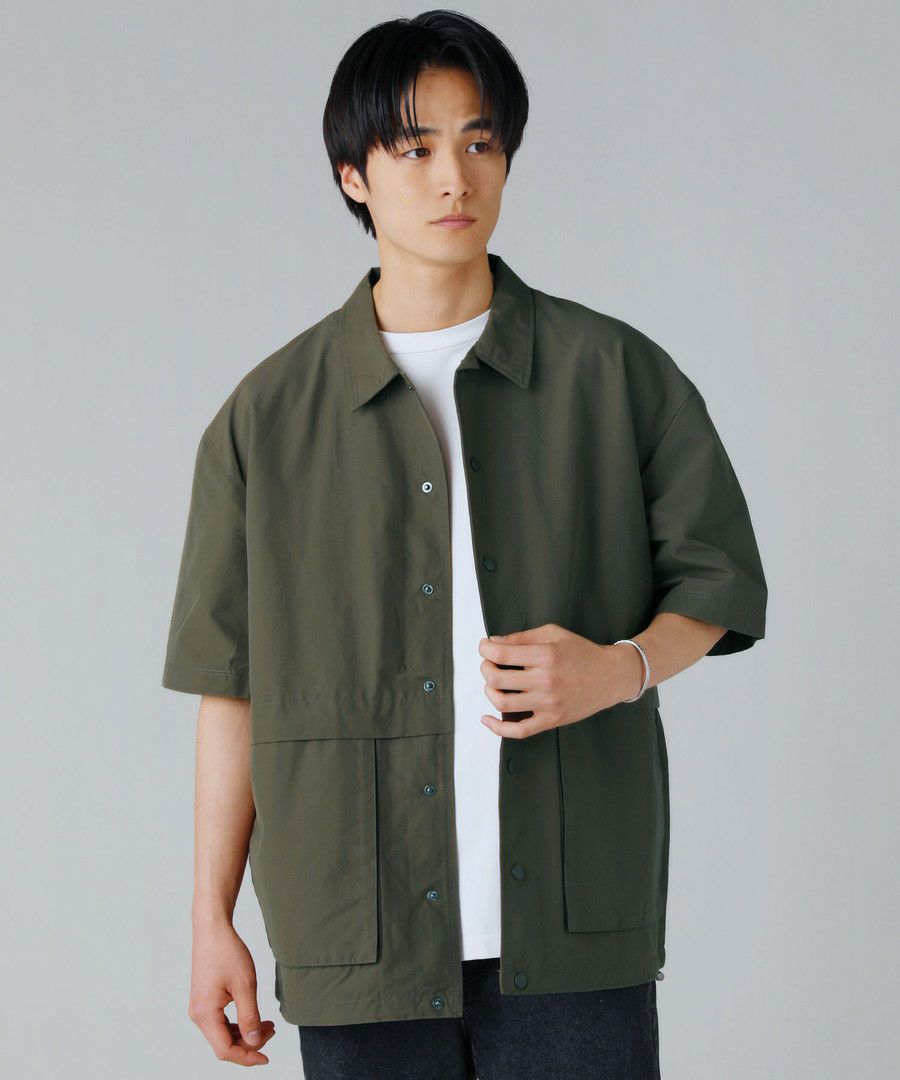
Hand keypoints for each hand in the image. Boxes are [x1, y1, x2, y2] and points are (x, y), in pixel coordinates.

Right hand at [188, 920, 275, 1064]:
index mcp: (205, 1014)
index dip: (247, 1057)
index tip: (266, 1057)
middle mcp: (199, 1015)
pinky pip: (220, 1022)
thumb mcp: (245, 985)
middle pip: (224, 1044)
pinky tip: (254, 1017)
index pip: (225, 1050)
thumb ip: (250, 1017)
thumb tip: (255, 1042)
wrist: (212, 930)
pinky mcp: (204, 1000)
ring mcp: (200, 1008)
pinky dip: (238, 1023)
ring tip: (268, 1024)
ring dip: (245, 1033)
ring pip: (223, 1033)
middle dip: (250, 1043)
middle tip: (273, 1031)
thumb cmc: (227, 952)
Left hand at [477, 622, 641, 738]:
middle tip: (488, 663)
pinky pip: (519, 730)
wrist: (610, 676)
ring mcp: (548, 703)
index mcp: (545, 655)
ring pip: (502, 702)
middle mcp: (545, 680)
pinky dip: (498, 728)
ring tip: (493, 683)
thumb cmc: (582, 653)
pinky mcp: (551, 720)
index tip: (484, 647)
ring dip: (489, 691)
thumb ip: (522, 638)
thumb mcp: (553, 634)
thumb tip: (495, 643)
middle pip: (497, 678)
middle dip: (485, 668)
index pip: (501, 654)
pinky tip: (487, 719)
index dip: (485, 649)